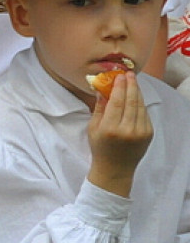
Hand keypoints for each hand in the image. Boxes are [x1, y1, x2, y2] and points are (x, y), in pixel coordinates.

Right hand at [86, 72, 152, 197]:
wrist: (115, 168)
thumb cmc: (100, 148)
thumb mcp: (93, 128)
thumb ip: (99, 108)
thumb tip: (103, 89)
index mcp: (110, 128)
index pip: (117, 102)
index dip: (119, 87)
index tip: (119, 76)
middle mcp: (127, 130)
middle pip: (131, 101)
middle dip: (131, 85)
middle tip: (128, 74)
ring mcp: (140, 132)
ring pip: (140, 106)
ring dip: (137, 92)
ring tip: (133, 81)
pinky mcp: (148, 133)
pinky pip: (144, 113)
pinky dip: (140, 103)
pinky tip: (135, 96)